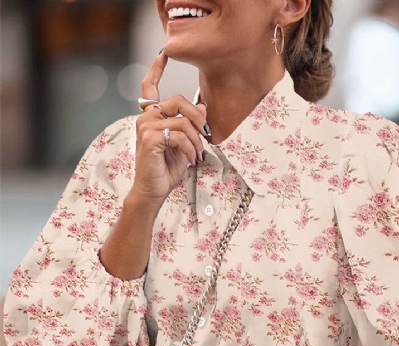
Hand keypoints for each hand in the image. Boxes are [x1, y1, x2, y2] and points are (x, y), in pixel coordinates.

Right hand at [130, 52, 209, 208]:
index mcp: (151, 117)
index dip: (156, 69)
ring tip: (197, 155)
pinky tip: (191, 159)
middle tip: (204, 136)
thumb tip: (203, 108)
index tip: (164, 53)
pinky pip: (180, 134)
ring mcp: (146, 127)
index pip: (150, 87)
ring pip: (183, 120)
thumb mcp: (184, 143)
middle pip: (179, 101)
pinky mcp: (150, 138)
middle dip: (198, 118)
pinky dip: (190, 148)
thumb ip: (190, 125)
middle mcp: (146, 118)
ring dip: (196, 140)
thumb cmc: (166, 168)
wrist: (154, 190)